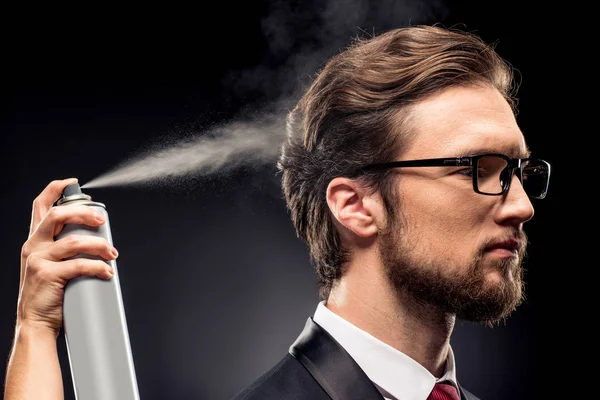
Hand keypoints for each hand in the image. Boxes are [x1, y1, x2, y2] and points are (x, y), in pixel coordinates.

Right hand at [17, 178, 116, 335]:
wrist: (36, 323)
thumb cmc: (50, 294)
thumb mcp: (51, 264)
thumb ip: (65, 249)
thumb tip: (98, 239)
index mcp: (36, 240)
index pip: (41, 206)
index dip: (56, 190)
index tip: (74, 183)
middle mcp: (34, 246)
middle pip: (57, 216)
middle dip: (83, 213)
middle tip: (102, 220)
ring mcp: (38, 260)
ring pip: (74, 242)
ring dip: (99, 245)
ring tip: (112, 254)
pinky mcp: (46, 275)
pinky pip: (78, 265)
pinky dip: (97, 266)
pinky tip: (107, 271)